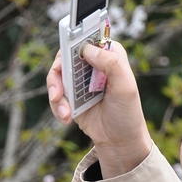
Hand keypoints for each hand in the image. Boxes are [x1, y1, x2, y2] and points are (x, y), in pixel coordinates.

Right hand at [47, 41, 152, 177]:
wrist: (119, 141)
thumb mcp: (125, 87)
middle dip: (57, 75)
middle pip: (64, 56)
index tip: (66, 53)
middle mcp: (92, 64)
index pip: (87, 39)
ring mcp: (79, 80)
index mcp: (109, 55)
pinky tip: (66, 118)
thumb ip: (111, 64)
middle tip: (56, 93)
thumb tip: (88, 49)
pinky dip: (57, 106)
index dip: (73, 41)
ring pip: (56, 76)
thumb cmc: (127, 113)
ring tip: (65, 113)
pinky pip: (55, 94)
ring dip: (56, 94)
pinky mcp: (71, 95)